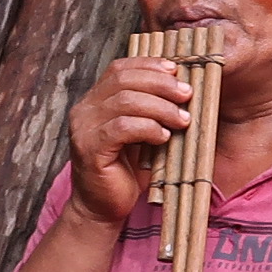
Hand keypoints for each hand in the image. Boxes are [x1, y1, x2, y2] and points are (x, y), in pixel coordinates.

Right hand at [65, 55, 195, 229]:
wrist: (103, 207)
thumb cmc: (128, 170)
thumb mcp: (141, 133)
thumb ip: (150, 109)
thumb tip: (183, 87)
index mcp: (95, 100)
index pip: (119, 68)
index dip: (149, 65)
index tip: (177, 70)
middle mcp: (84, 110)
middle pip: (123, 80)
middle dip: (161, 84)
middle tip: (187, 94)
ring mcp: (84, 128)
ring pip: (125, 101)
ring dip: (161, 107)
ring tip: (183, 119)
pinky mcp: (90, 148)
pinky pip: (122, 128)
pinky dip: (148, 128)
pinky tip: (164, 137)